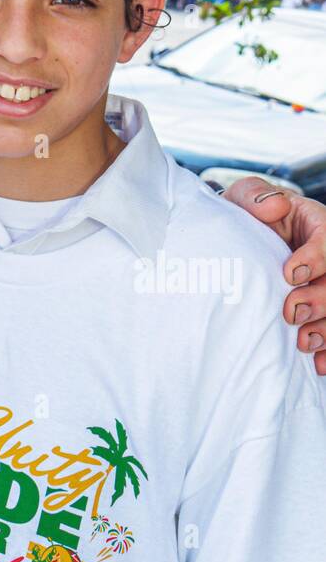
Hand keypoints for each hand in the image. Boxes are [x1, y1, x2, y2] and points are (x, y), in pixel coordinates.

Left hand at [222, 175, 325, 374]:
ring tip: (303, 342)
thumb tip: (275, 207)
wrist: (244, 238)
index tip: (289, 273)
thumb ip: (256, 197)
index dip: (315, 258)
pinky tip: (318, 365)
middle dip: (320, 300)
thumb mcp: (247, 198)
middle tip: (291, 312)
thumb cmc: (249, 217)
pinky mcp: (322, 312)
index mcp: (319, 225)